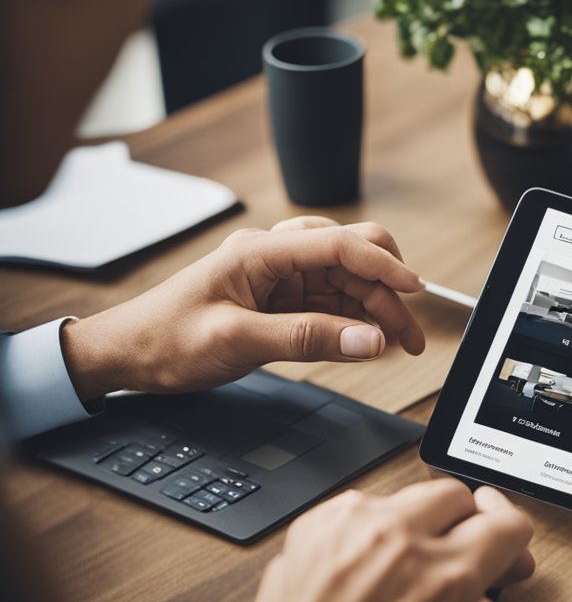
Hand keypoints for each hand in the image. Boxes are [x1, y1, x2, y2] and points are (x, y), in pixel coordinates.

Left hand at [60, 217, 425, 400]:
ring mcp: (277, 279)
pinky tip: (368, 340)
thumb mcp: (238, 341)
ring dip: (374, 309)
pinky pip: (328, 304)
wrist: (126, 356)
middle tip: (409, 332)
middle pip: (350, 259)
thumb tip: (369, 339)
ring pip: (344, 282)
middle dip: (386, 291)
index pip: (339, 245)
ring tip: (397, 342)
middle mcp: (273, 258)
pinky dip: (353, 321)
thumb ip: (309, 338)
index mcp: (260, 252)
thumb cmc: (165, 339)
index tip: (414, 291)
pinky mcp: (278, 302)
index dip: (384, 266)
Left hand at [250, 479, 535, 601]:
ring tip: (400, 562)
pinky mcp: (320, 520)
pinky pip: (360, 506)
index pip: (506, 522)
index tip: (505, 541)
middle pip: (459, 494)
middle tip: (453, 550)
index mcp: (447, 575)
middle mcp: (404, 537)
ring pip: (408, 495)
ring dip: (414, 522)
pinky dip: (368, 528)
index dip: (513, 534)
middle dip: (463, 522)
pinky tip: (363, 562)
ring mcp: (358, 522)